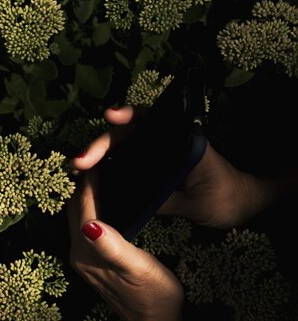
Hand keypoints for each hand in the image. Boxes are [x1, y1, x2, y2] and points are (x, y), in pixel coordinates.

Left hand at [67, 170, 183, 320]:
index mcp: (87, 253)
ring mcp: (84, 259)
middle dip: (81, 185)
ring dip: (84, 196)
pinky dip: (90, 209)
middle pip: (75, 211)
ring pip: (78, 218)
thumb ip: (112, 246)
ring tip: (95, 174)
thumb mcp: (138, 267)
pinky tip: (101, 201)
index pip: (83, 208)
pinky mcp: (93, 262)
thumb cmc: (154, 296)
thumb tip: (90, 225)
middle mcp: (79, 255)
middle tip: (91, 159)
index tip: (94, 159)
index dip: (88, 183)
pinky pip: (85, 227)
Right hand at [70, 105, 287, 228]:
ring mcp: (159, 152)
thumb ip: (165, 200)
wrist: (243, 204)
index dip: (129, 115)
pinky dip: (108, 163)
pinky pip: (127, 157)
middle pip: (128, 134)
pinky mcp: (154, 164)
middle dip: (101, 145)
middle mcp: (169, 141)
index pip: (152, 120)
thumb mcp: (195, 205)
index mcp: (184, 142)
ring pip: (123, 145)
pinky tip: (91, 173)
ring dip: (99, 153)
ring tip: (77, 167)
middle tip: (78, 162)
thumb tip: (130, 199)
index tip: (111, 116)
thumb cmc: (226, 200)